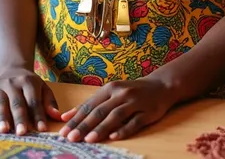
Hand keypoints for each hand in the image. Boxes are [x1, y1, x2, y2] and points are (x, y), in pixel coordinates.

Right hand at [0, 66, 60, 134]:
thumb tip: (58, 116)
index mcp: (28, 82)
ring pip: (1, 103)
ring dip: (3, 117)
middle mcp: (13, 83)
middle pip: (17, 103)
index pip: (34, 100)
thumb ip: (49, 102)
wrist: (11, 69)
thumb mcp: (42, 88)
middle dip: (20, 118)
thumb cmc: (29, 85)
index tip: (42, 129)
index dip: (38, 115)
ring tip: (5, 130)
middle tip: (22, 132)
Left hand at [59, 77, 174, 142]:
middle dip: (84, 125)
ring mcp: (134, 102)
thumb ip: (91, 104)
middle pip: (100, 111)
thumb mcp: (111, 93)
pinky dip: (124, 130)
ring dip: (101, 128)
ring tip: (89, 139)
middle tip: (71, 138)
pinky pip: (134, 122)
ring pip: (115, 116)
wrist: (160, 86)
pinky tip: (114, 137)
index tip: (63, 131)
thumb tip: (67, 116)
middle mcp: (120, 93)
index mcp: (110, 88)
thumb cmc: (131, 91)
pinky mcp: (147, 112)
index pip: (89, 105)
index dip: (76, 118)